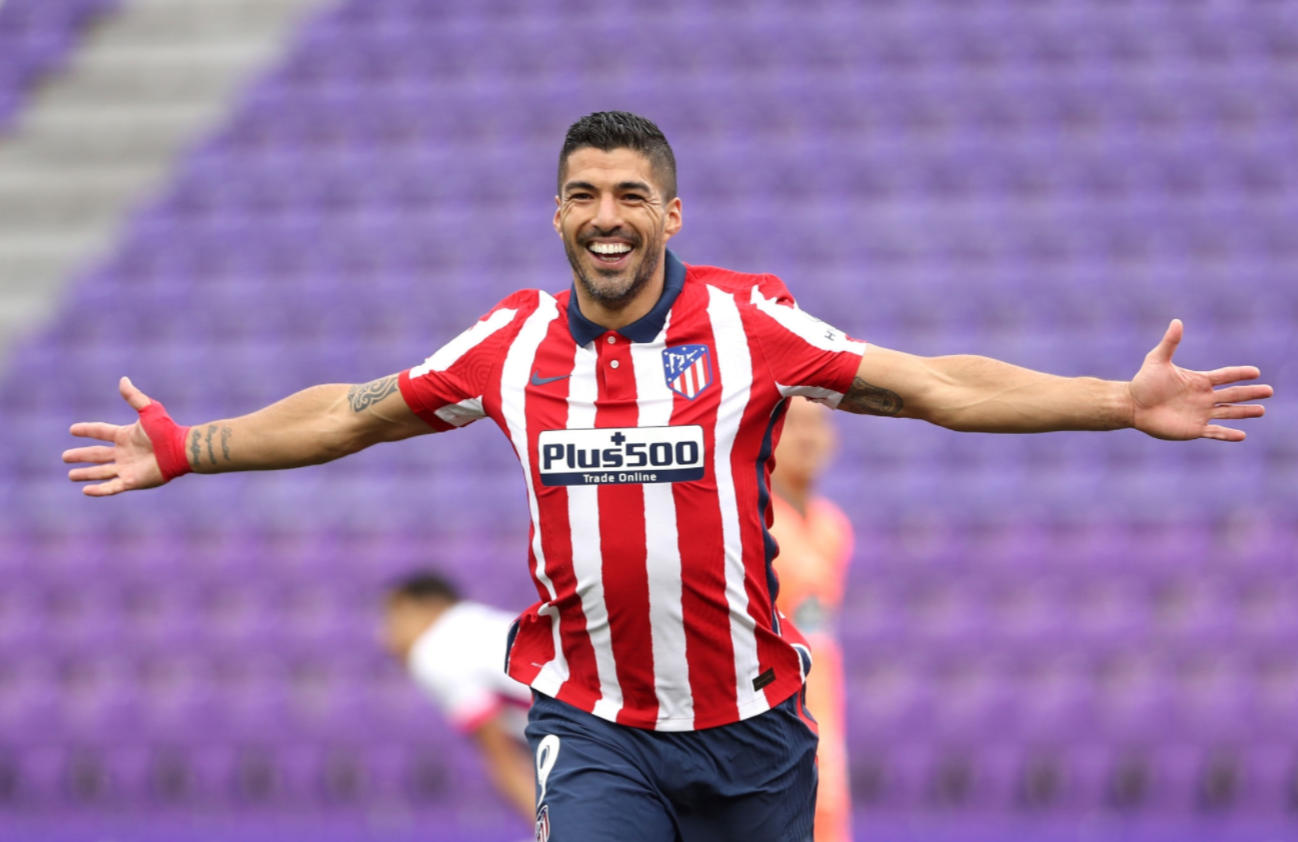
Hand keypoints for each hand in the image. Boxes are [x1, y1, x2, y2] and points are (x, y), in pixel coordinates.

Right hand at [63, 377, 165, 495]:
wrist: (179, 450)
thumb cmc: (166, 430)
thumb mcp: (148, 410)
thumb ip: (134, 397)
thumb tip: (123, 379)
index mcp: (126, 436)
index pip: (101, 432)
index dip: (87, 430)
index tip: (72, 430)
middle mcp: (125, 453)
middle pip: (97, 455)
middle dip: (81, 456)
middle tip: (65, 457)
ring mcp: (128, 468)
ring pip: (101, 472)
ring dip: (86, 474)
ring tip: (71, 475)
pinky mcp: (132, 481)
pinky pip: (111, 487)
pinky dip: (99, 490)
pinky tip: (85, 491)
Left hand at [1129, 320, 1272, 441]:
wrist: (1132, 406)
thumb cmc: (1143, 382)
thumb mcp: (1157, 360)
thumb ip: (1170, 342)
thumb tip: (1177, 321)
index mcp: (1198, 381)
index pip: (1225, 376)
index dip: (1240, 374)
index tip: (1256, 372)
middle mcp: (1203, 397)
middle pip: (1232, 395)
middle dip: (1250, 393)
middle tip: (1269, 391)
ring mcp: (1200, 413)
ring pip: (1228, 413)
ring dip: (1245, 412)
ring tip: (1261, 411)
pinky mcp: (1193, 429)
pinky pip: (1215, 433)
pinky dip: (1228, 435)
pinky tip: (1242, 436)